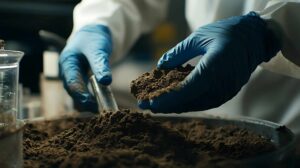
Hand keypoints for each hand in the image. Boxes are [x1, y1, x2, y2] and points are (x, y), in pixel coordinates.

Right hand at [59, 24, 111, 110]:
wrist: (95, 34)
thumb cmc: (94, 39)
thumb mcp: (98, 49)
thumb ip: (100, 64)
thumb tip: (106, 81)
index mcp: (67, 62)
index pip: (71, 82)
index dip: (80, 94)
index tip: (91, 104)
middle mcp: (67, 72)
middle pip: (73, 91)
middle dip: (85, 102)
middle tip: (99, 111)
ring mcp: (73, 78)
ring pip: (78, 95)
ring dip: (88, 103)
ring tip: (102, 110)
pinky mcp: (81, 82)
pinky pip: (84, 94)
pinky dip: (92, 100)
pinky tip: (102, 105)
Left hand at [139, 12, 280, 112]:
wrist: (254, 38)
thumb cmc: (227, 33)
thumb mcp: (199, 36)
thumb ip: (179, 52)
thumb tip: (161, 65)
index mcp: (215, 66)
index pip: (188, 89)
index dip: (168, 98)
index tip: (150, 103)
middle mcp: (221, 83)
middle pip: (190, 101)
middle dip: (166, 105)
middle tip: (146, 105)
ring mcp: (226, 91)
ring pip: (197, 105)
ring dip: (176, 107)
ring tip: (157, 105)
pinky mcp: (227, 93)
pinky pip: (205, 103)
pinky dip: (188, 103)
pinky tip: (176, 102)